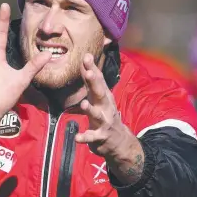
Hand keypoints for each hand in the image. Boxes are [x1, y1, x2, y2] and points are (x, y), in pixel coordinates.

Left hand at [75, 53, 144, 183]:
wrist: (119, 141)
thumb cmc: (105, 113)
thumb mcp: (98, 96)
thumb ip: (90, 79)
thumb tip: (85, 57)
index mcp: (104, 96)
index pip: (98, 80)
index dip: (92, 68)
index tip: (86, 56)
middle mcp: (105, 106)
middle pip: (100, 93)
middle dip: (95, 83)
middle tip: (89, 73)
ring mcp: (104, 122)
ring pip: (97, 115)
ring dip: (91, 109)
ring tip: (84, 104)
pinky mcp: (100, 137)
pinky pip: (92, 137)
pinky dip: (85, 137)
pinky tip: (76, 137)